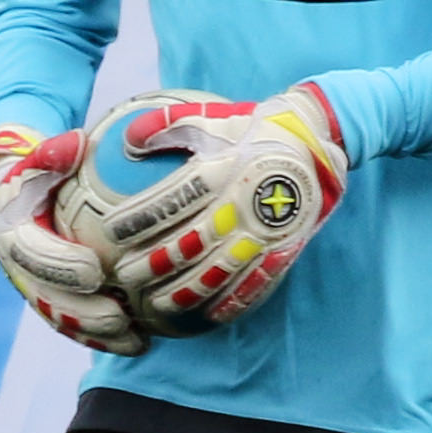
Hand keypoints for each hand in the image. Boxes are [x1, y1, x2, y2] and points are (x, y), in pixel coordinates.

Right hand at [0, 125, 145, 355]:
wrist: (21, 191)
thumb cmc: (45, 167)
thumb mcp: (47, 152)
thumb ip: (57, 150)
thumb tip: (76, 144)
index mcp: (10, 229)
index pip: (30, 252)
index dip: (59, 265)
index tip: (95, 272)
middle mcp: (14, 266)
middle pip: (44, 298)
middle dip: (81, 313)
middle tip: (120, 317)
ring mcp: (31, 287)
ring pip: (60, 319)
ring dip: (96, 335)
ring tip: (136, 340)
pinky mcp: (49, 301)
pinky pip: (74, 325)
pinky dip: (102, 338)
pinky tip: (139, 342)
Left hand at [111, 84, 347, 332]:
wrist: (320, 135)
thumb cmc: (255, 126)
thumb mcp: (213, 117)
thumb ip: (168, 124)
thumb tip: (127, 141)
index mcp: (224, 169)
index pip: (172, 199)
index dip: (140, 218)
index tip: (111, 232)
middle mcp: (242, 203)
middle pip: (190, 242)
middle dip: (153, 264)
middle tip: (124, 278)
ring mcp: (265, 230)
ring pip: (219, 270)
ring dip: (184, 292)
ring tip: (155, 306)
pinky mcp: (286, 246)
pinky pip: (258, 281)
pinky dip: (233, 302)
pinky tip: (209, 316)